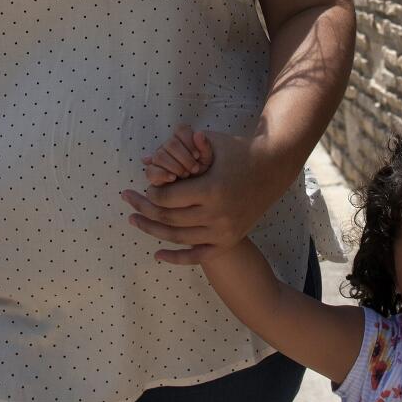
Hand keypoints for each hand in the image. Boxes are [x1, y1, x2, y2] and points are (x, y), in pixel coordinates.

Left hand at [121, 129, 288, 262]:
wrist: (272, 168)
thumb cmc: (237, 151)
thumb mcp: (210, 143)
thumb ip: (179, 150)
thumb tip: (146, 160)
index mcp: (211, 189)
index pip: (168, 198)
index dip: (151, 194)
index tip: (144, 188)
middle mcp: (217, 214)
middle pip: (170, 219)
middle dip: (145, 210)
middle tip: (128, 202)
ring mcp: (224, 231)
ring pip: (179, 237)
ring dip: (153, 231)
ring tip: (135, 221)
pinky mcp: (229, 240)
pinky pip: (198, 256)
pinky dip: (176, 258)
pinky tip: (157, 254)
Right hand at [142, 124, 214, 185]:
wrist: (196, 186)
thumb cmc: (201, 169)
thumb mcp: (207, 158)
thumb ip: (204, 146)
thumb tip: (199, 133)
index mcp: (180, 138)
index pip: (180, 129)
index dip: (189, 141)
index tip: (197, 155)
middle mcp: (167, 146)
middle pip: (171, 143)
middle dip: (185, 158)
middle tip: (195, 169)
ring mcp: (158, 159)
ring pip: (159, 156)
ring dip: (175, 166)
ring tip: (186, 174)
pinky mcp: (153, 173)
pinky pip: (150, 171)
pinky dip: (162, 174)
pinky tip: (173, 178)